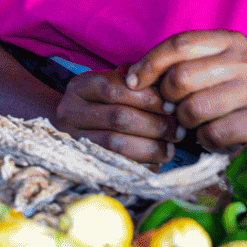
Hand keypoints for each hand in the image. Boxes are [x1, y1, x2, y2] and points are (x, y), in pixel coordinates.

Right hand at [54, 69, 180, 164]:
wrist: (68, 124)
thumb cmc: (101, 100)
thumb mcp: (110, 82)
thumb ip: (135, 80)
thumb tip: (166, 87)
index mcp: (80, 87)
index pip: (113, 88)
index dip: (146, 98)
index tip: (170, 106)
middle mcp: (71, 112)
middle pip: (118, 118)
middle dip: (154, 125)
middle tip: (178, 130)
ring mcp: (74, 139)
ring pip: (117, 145)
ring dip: (151, 147)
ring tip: (171, 146)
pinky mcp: (83, 161)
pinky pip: (117, 166)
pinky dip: (141, 164)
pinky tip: (157, 160)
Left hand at [125, 31, 246, 151]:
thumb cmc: (241, 86)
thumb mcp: (219, 62)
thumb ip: (183, 62)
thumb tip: (131, 75)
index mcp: (229, 41)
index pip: (178, 45)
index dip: (149, 63)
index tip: (133, 81)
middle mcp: (244, 60)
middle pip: (180, 78)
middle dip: (168, 99)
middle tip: (174, 108)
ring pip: (193, 109)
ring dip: (186, 123)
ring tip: (196, 123)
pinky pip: (212, 134)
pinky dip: (205, 140)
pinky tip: (214, 135)